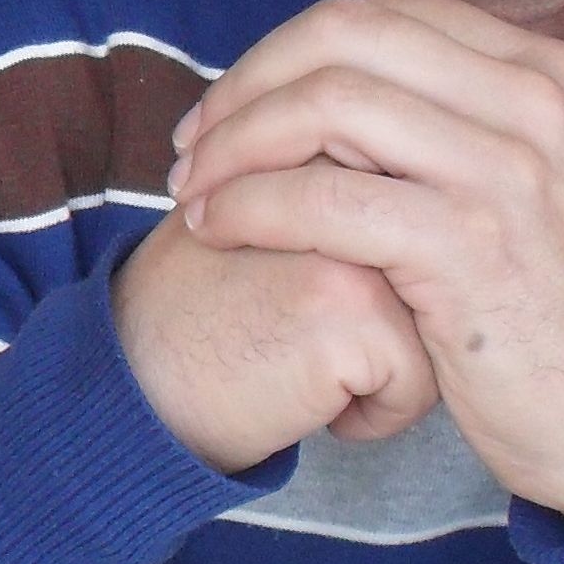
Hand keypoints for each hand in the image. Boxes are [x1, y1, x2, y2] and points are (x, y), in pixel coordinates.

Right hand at [108, 211, 438, 475]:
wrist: (124, 387)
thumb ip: (321, 193)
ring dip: (386, 370)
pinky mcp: (353, 310)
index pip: (417, 231)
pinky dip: (371, 415)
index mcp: (327, 148)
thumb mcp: (252, 222)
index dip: (374, 290)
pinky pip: (417, 382)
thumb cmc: (189, 317)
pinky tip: (303, 403)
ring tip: (302, 367)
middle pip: (438, 274)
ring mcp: (352, 240)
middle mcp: (346, 180)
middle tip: (295, 337)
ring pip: (439, 327)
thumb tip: (418, 210)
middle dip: (391, 326)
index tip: (299, 308)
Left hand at [169, 0, 563, 530]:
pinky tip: (216, 231)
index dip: (283, 54)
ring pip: (326, 106)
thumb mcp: (531, 186)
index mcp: (543, 73)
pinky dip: (249, 206)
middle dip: (247, 86)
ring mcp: (508, 170)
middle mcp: (534, 102)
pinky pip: (324, 198)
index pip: (381, 16)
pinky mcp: (469, 245)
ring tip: (194, 193)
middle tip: (194, 147)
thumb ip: (456, 125)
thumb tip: (341, 88)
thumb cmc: (552, 314)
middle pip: (344, 40)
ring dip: (235, 146)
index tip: (230, 110)